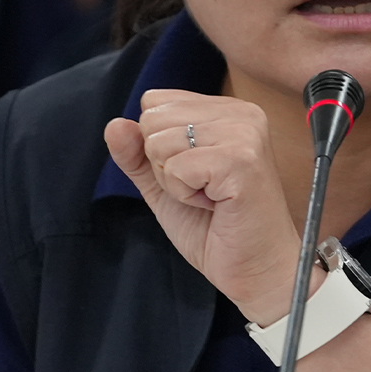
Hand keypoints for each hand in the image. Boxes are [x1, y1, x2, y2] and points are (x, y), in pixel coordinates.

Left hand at [104, 91, 306, 324]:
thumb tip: (115, 125)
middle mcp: (240, 113)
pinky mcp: (241, 159)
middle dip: (164, 164)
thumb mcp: (164, 185)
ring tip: (210, 197)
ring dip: (175, 182)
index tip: (195, 174)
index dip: (159, 146)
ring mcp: (244, 133)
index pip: (154, 102)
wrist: (255, 270)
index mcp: (225, 110)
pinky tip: (215, 204)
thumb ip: (137, 154)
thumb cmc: (217, 229)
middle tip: (203, 190)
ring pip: (160, 142)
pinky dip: (185, 195)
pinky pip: (177, 167)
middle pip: (153, 119)